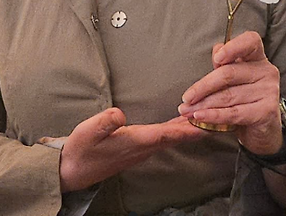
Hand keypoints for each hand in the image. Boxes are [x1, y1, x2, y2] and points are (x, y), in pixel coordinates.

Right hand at [58, 107, 205, 191]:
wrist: (72, 172)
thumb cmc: (80, 149)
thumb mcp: (88, 131)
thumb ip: (105, 122)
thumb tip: (120, 114)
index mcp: (134, 142)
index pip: (166, 134)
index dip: (186, 128)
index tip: (205, 123)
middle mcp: (142, 148)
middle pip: (174, 136)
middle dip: (194, 127)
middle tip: (213, 115)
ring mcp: (140, 151)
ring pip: (170, 138)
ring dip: (186, 128)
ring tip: (201, 115)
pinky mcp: (136, 150)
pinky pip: (162, 139)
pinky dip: (175, 130)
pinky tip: (179, 123)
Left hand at [178, 30, 282, 155]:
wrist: (262, 127)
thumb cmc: (243, 97)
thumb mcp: (233, 77)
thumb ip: (223, 63)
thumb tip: (216, 56)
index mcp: (257, 56)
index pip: (250, 41)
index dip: (233, 47)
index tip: (217, 58)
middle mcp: (266, 71)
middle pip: (229, 73)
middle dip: (203, 87)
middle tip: (186, 97)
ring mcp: (269, 91)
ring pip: (228, 96)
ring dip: (203, 105)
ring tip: (186, 110)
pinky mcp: (267, 111)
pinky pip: (234, 113)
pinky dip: (213, 115)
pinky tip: (200, 116)